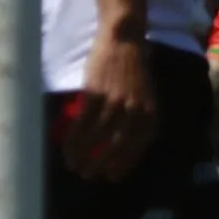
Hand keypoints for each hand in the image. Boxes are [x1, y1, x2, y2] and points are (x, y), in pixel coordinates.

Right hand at [65, 31, 155, 181]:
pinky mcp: (95, 94)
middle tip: (88, 175)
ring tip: (75, 166)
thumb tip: (124, 147)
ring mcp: (115, 103)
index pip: (138, 147)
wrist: (124, 41)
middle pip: (117, 147)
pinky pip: (83, 123)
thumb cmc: (134, 70)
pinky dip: (74, 139)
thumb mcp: (146, 97)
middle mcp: (136, 111)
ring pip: (97, 138)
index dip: (124, 165)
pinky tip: (67, 149)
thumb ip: (139, 119)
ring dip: (84, 156)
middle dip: (101, 165)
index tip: (111, 177)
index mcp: (151, 113)